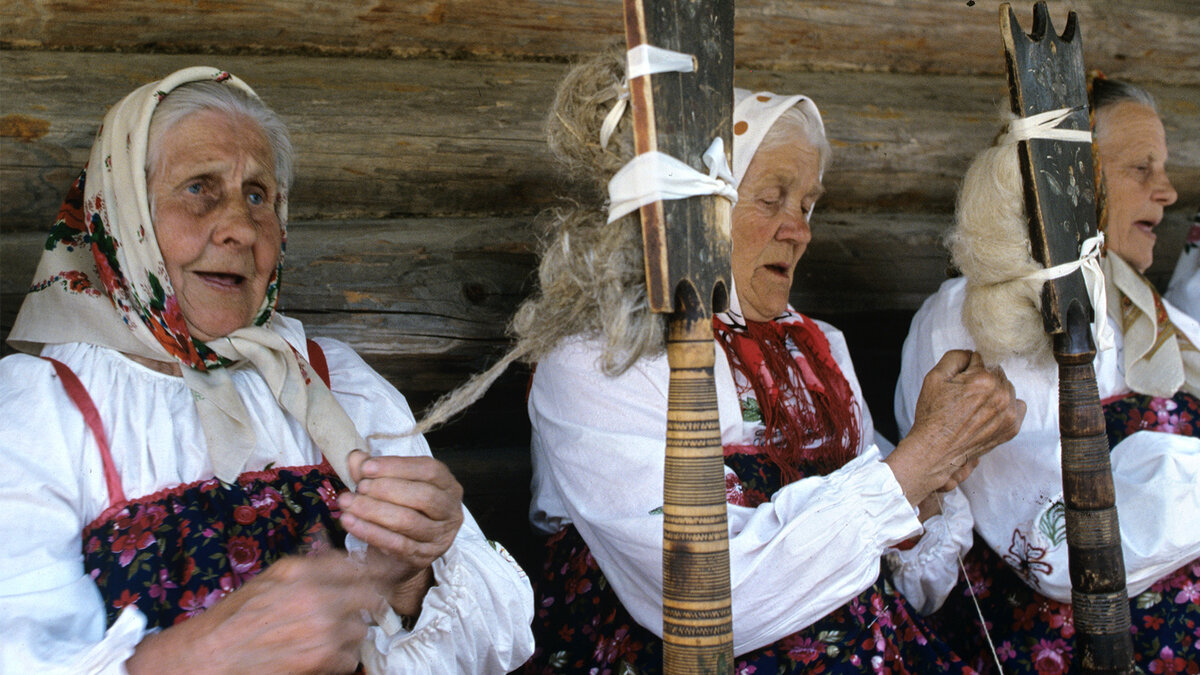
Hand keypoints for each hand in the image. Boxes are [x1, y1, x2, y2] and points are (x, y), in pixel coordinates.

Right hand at [128, 554, 384, 674]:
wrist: (213, 657)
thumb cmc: (239, 617)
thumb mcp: (275, 576)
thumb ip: (314, 565)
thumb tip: (346, 558)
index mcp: (305, 571)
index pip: (363, 564)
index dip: (383, 568)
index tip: (394, 570)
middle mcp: (319, 596)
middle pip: (373, 595)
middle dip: (371, 602)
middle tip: (364, 608)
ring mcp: (325, 629)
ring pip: (363, 628)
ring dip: (352, 632)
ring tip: (326, 635)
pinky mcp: (324, 659)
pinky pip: (352, 656)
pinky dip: (341, 658)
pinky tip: (320, 655)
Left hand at [338, 450, 463, 613]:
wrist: (398, 552)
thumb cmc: (399, 508)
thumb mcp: (390, 484)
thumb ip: (374, 470)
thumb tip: (356, 458)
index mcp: (448, 485)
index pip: (429, 470)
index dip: (397, 466)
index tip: (367, 467)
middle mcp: (450, 511)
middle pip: (423, 496)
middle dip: (386, 490)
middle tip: (358, 487)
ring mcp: (440, 537)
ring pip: (408, 522)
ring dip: (373, 510)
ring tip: (347, 503)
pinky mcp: (423, 558)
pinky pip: (396, 545)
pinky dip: (370, 532)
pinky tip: (349, 522)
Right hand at [886, 350, 1024, 505]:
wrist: (935, 449)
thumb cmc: (933, 415)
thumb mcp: (934, 377)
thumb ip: (956, 356)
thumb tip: (973, 354)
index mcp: (983, 379)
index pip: (981, 358)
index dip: (967, 368)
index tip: (959, 381)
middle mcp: (1001, 395)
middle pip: (996, 372)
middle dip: (983, 378)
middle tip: (965, 394)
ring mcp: (1009, 413)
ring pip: (1007, 387)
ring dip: (995, 391)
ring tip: (976, 405)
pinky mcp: (1012, 428)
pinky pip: (1017, 405)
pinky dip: (1006, 406)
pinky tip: (989, 413)